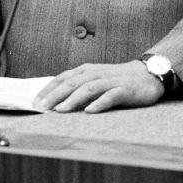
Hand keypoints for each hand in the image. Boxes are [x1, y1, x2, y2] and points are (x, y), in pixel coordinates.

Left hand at [32, 61, 163, 112]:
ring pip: (89, 88)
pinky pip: (111, 96)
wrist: (148, 74)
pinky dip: (100, 103)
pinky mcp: (125, 89)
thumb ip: (78, 87)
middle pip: (72, 83)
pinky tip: (90, 111)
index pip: (63, 78)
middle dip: (55, 95)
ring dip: (73, 99)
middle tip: (42, 107)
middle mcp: (97, 73)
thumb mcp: (96, 79)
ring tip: (61, 110)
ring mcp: (111, 81)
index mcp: (87, 70)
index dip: (48, 89)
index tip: (35, 101)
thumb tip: (54, 101)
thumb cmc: (118, 79)